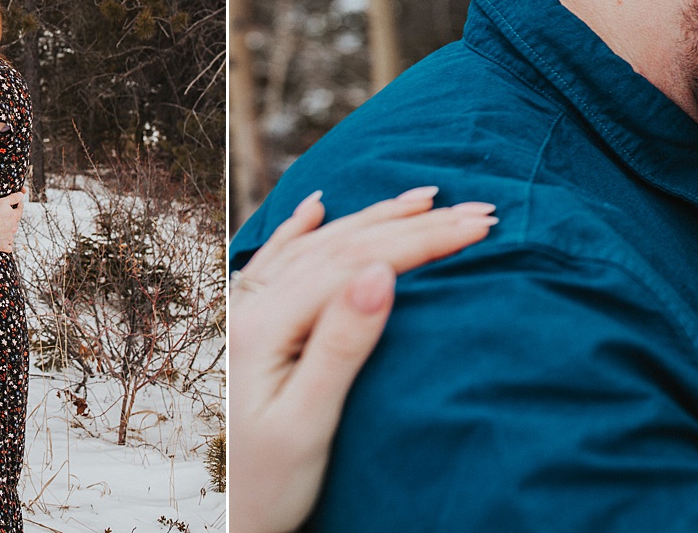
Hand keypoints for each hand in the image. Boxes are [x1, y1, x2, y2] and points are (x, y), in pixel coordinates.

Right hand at [0, 191, 23, 252]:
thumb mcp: (3, 202)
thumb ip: (13, 198)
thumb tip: (22, 194)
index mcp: (15, 217)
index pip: (20, 210)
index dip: (19, 206)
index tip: (18, 203)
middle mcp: (14, 228)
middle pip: (15, 223)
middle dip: (11, 221)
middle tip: (3, 218)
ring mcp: (9, 238)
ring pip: (11, 235)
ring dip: (8, 233)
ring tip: (0, 231)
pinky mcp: (3, 246)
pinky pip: (8, 247)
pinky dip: (7, 245)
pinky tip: (4, 244)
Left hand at [229, 187, 497, 532]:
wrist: (219, 522)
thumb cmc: (266, 485)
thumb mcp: (309, 422)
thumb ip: (342, 344)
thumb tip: (381, 272)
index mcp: (263, 327)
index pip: (356, 264)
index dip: (421, 241)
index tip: (478, 227)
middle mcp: (249, 308)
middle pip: (341, 246)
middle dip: (412, 224)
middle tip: (477, 209)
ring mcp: (245, 314)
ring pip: (317, 246)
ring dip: (373, 218)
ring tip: (423, 197)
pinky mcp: (249, 329)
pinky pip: (278, 260)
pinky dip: (301, 229)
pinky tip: (317, 206)